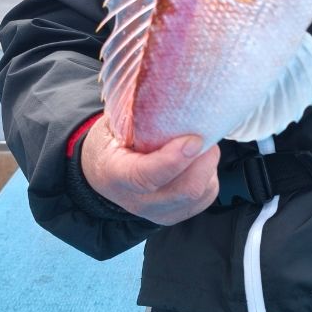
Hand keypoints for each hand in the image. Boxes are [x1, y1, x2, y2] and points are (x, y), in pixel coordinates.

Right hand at [80, 117, 219, 225]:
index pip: (146, 176)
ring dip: (208, 166)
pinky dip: (209, 175)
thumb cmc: (111, 143)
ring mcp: (158, 212)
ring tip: (200, 145)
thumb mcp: (114, 125)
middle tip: (205, 136)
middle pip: (184, 190)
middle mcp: (137, 201)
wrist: (102, 174)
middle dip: (204, 160)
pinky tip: (198, 160)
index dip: (174, 159)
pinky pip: (206, 197)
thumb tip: (174, 96)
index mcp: (115, 175)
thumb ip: (139, 117)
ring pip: (200, 194)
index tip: (194, 139)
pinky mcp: (176, 215)